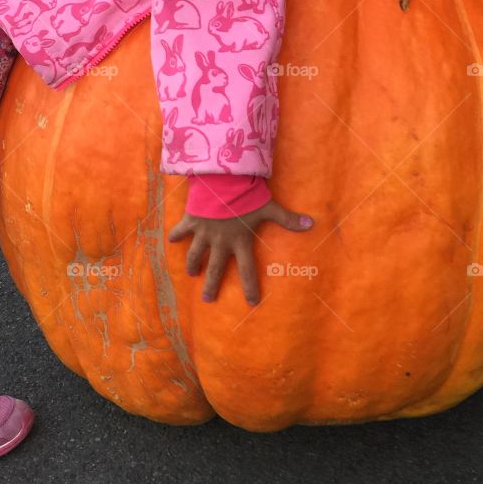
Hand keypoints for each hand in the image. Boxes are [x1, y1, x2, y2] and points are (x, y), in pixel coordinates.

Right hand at [167, 199, 313, 306]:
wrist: (222, 180)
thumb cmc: (247, 195)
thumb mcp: (269, 207)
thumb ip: (288, 219)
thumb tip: (312, 224)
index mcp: (240, 241)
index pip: (248, 270)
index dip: (250, 287)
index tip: (250, 303)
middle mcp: (221, 242)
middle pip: (216, 269)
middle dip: (211, 286)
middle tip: (207, 300)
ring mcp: (204, 232)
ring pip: (196, 254)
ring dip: (193, 264)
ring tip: (191, 273)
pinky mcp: (192, 220)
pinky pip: (181, 230)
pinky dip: (176, 234)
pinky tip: (170, 239)